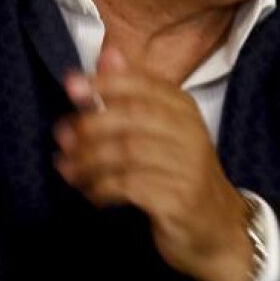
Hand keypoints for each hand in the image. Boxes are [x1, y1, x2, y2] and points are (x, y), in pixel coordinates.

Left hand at [52, 47, 253, 280]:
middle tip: (62, 139)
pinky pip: (129, 186)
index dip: (103, 83)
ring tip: (68, 170)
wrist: (217, 229)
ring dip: (87, 162)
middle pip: (128, 118)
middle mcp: (189, 133)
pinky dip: (102, 189)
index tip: (70, 86)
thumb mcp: (160, 129)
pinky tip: (92, 194)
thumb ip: (132, 92)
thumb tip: (108, 51)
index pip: (141, 84)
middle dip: (88, 127)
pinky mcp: (179, 198)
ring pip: (124, 153)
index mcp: (183, 109)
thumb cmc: (178, 173)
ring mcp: (187, 166)